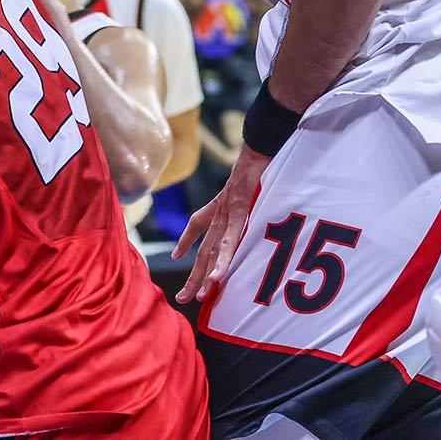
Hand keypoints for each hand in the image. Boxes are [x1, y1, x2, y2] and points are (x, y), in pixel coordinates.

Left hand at [174, 143, 268, 302]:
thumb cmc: (263, 159)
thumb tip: (260, 193)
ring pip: (214, 250)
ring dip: (204, 275)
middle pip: (203, 248)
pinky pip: (230, 241)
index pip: (198, 223)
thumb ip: (251, 193)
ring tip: (197, 297)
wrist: (262, 141)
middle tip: (183, 299)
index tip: (178, 256)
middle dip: (193, 274)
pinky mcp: (240, 211)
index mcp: (222, 203)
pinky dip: (223, 260)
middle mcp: (220, 211)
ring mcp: (228, 212)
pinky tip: (216, 277)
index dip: (186, 240)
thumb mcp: (253, 181)